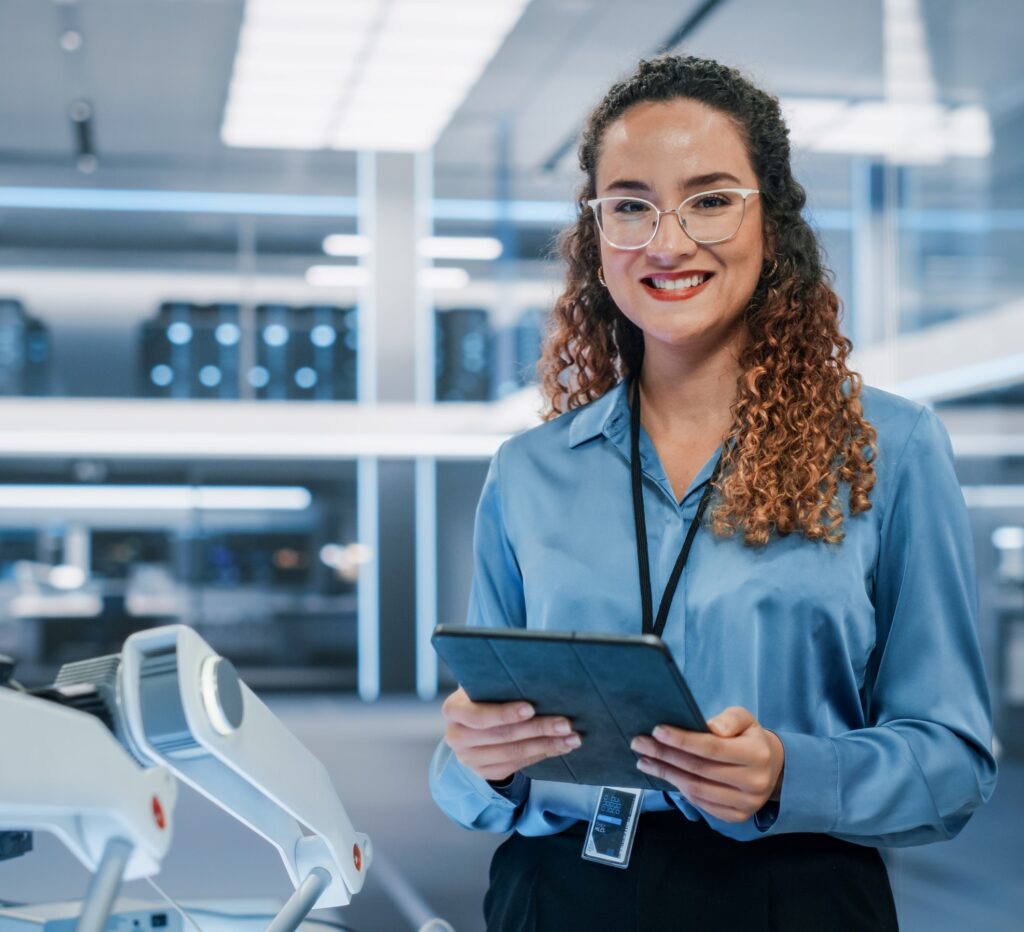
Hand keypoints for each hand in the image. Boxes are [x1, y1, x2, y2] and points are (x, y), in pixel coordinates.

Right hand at [442, 687, 581, 782]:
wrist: (474, 720)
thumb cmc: (486, 693)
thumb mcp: (485, 683)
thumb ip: (501, 681)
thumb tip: (537, 674)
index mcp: (453, 710)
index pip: (478, 716)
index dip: (505, 713)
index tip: (531, 708)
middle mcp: (456, 737)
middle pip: (502, 735)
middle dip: (538, 728)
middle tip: (565, 723)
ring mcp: (469, 759)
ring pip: (513, 752)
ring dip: (547, 744)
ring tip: (571, 737)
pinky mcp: (484, 772)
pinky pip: (517, 765)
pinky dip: (542, 754)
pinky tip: (560, 746)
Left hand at [630, 706, 784, 822]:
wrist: (771, 768)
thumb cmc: (749, 739)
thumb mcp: (745, 720)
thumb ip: (729, 720)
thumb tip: (710, 728)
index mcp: (757, 755)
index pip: (713, 748)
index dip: (682, 740)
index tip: (657, 730)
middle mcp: (753, 783)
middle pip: (700, 769)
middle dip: (665, 755)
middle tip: (640, 744)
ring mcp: (745, 804)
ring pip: (696, 789)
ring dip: (666, 774)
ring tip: (645, 760)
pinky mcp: (735, 817)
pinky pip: (700, 803)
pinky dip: (679, 788)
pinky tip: (665, 775)